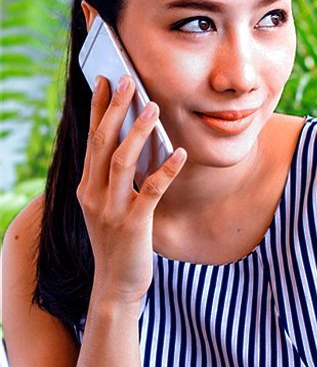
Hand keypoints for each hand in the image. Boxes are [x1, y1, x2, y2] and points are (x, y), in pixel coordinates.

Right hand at [77, 75, 186, 310]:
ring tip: (153, 106)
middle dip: (115, 108)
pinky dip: (166, 169)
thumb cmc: (118, 242)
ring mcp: (111, 210)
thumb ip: (113, 178)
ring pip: (122, 161)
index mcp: (86, 187)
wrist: (116, 287)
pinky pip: (151, 190)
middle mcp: (93, 194)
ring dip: (138, 132)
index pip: (91, 139)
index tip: (103, 79)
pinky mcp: (133, 224)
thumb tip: (135, 140)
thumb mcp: (107, 206)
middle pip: (102, 142)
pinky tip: (181, 153)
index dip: (97, 108)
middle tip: (128, 79)